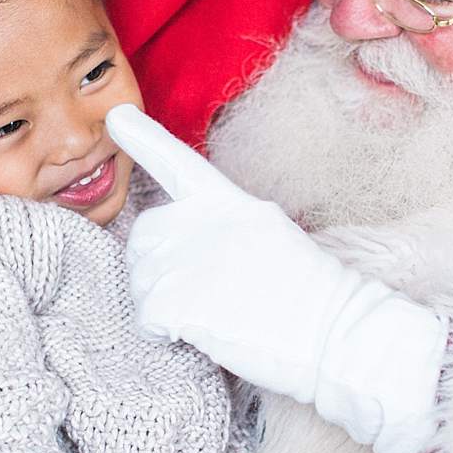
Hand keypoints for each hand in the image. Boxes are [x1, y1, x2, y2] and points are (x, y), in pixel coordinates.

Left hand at [104, 103, 449, 452]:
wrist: (334, 333)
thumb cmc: (315, 300)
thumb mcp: (275, 241)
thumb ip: (230, 233)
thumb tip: (194, 254)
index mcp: (234, 205)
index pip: (181, 165)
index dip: (146, 140)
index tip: (117, 116)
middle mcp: (205, 222)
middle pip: (143, 235)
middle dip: (155, 267)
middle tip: (196, 297)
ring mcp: (188, 259)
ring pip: (140, 281)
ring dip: (163, 306)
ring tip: (212, 318)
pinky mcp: (177, 299)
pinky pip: (146, 318)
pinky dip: (166, 335)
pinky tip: (202, 335)